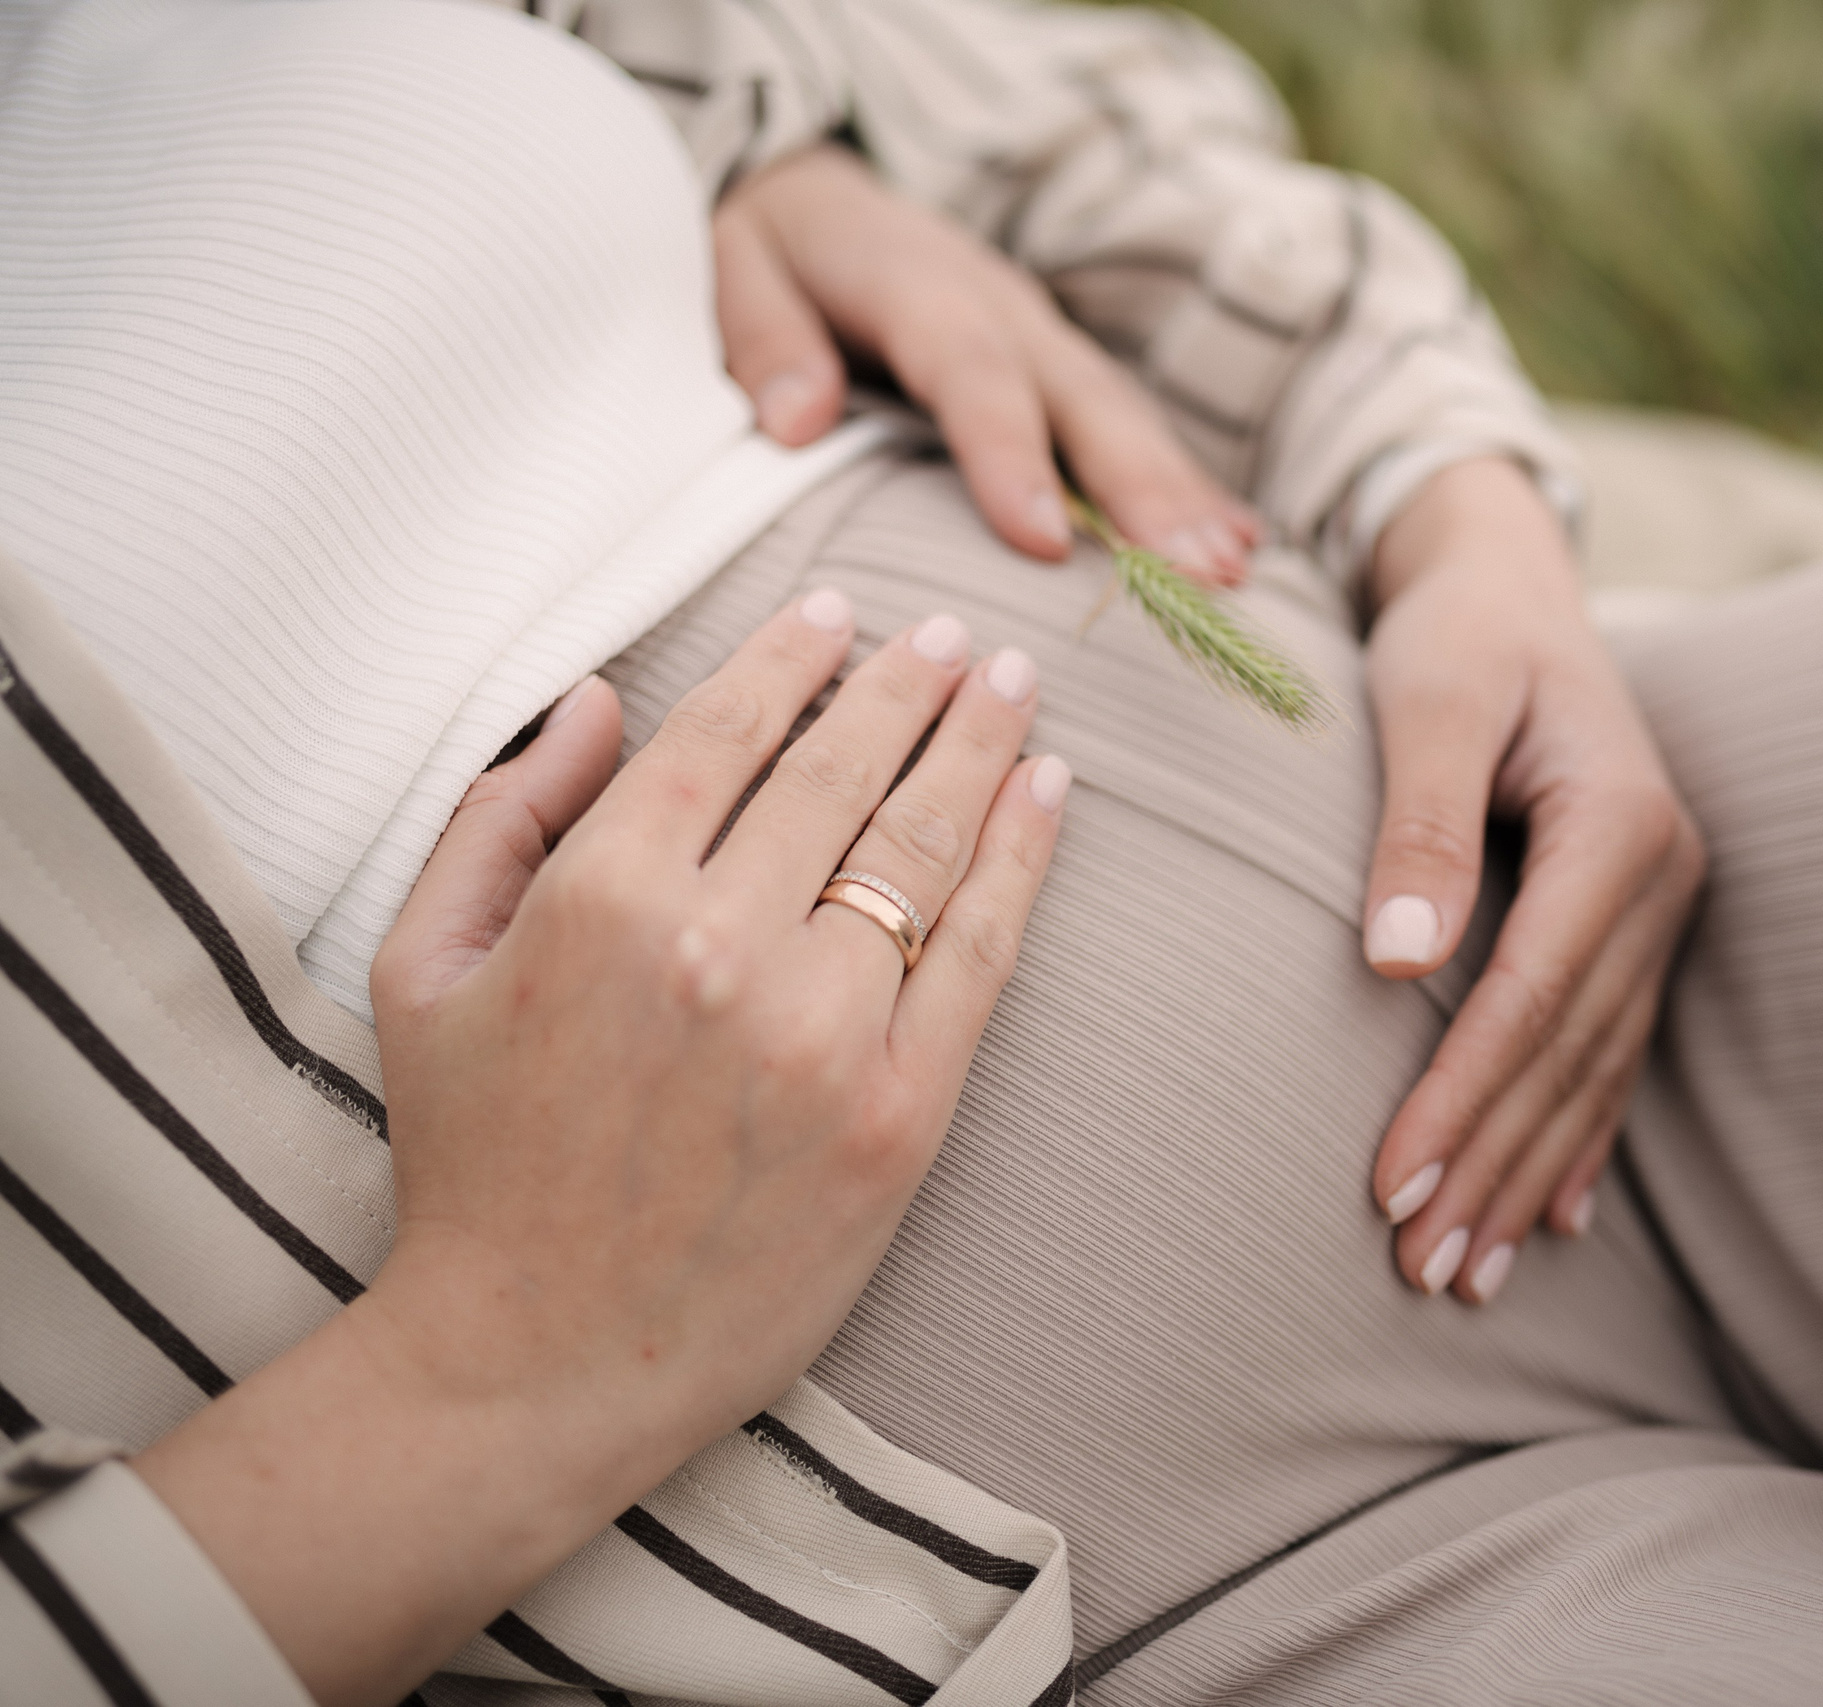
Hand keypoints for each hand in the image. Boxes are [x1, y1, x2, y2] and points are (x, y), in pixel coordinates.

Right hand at [135, 593, 1067, 1703]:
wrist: (541, 1360)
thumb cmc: (476, 1163)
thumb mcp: (424, 968)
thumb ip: (503, 815)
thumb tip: (592, 697)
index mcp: (603, 897)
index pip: (728, 733)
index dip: (795, 658)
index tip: (842, 613)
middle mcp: (724, 948)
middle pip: (844, 773)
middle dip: (908, 685)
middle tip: (951, 634)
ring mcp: (825, 1033)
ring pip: (925, 848)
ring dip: (981, 748)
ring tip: (1011, 688)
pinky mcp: (902, 1113)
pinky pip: (982, 953)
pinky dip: (1023, 860)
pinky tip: (1046, 796)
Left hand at [714, 142, 1259, 582]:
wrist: (812, 193)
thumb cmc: (768, 249)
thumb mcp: (729, 264)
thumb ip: (760, 336)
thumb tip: (796, 421)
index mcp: (917, 283)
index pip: (971, 372)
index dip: (1011, 454)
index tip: (1042, 542)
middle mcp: (1001, 307)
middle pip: (1082, 400)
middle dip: (1146, 489)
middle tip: (1200, 573)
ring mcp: (1044, 336)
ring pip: (1123, 417)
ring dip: (1183, 497)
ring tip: (1235, 573)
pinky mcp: (1062, 366)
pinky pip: (1131, 427)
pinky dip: (1188, 485)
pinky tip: (1243, 546)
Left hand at [1361, 459, 1705, 1304]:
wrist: (1510, 585)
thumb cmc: (1457, 634)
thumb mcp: (1427, 698)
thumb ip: (1417, 822)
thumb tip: (1397, 961)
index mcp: (1620, 824)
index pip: (1532, 994)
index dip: (1463, 1098)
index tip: (1390, 1188)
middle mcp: (1661, 876)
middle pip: (1566, 1052)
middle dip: (1492, 1166)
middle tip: (1421, 1272)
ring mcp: (1659, 906)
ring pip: (1592, 1070)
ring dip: (1528, 1175)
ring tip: (1467, 1277)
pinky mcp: (1632, 923)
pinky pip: (1609, 1049)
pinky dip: (1577, 1138)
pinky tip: (1553, 1218)